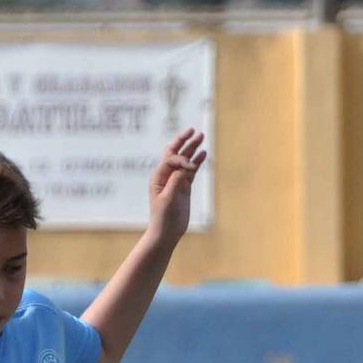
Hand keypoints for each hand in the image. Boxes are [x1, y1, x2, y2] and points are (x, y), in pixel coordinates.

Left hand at [146, 128, 206, 244]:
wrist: (166, 233)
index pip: (171, 159)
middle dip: (184, 141)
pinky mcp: (183, 188)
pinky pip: (191, 171)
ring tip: (202, 137)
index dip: (182, 159)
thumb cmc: (163, 218)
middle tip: (194, 130)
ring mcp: (175, 181)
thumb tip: (185, 166)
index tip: (191, 168)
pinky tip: (203, 153)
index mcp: (158, 177)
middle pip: (175, 153)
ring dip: (192, 149)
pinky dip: (197, 162)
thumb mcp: (168, 199)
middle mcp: (166, 176)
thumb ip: (175, 181)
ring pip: (185, 161)